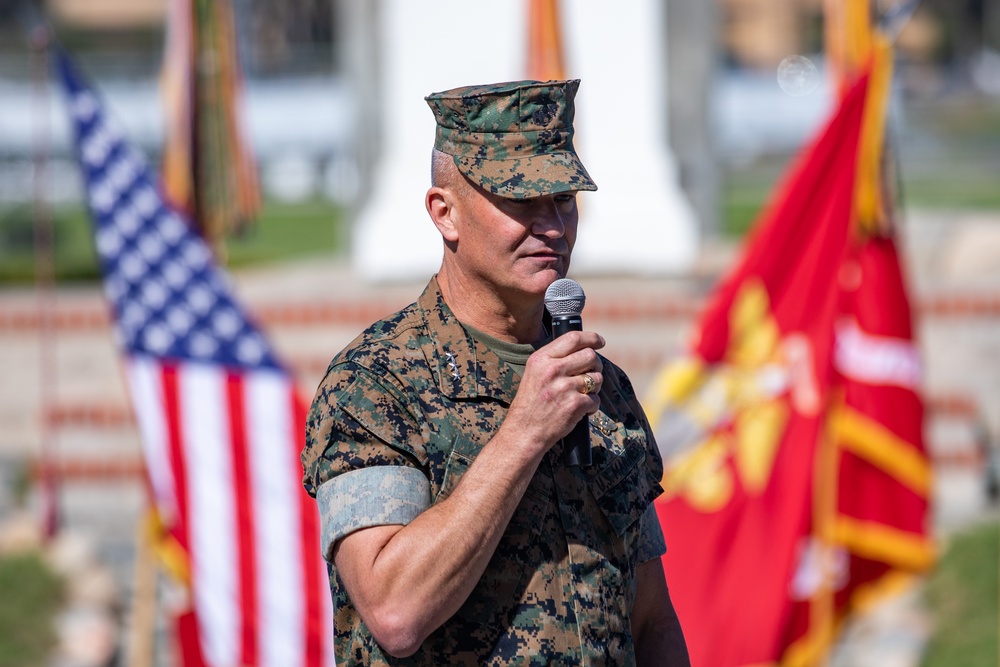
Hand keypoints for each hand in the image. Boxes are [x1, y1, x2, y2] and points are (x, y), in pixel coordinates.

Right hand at [502, 330, 604, 456]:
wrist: (524, 432)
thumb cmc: (531, 403)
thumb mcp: (534, 373)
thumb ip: (554, 359)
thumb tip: (583, 349)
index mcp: (541, 359)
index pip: (573, 338)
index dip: (591, 338)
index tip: (599, 341)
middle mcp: (553, 370)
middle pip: (590, 356)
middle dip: (595, 365)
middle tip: (590, 374)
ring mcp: (565, 387)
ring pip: (597, 378)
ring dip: (594, 387)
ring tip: (581, 395)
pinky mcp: (575, 405)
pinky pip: (596, 399)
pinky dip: (591, 406)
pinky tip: (579, 410)